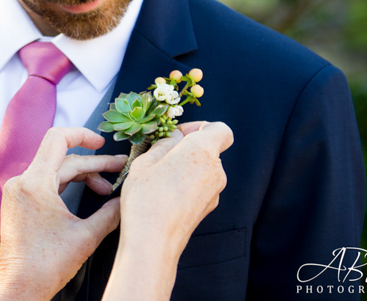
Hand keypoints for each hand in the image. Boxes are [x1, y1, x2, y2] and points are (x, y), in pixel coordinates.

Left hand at [0, 127, 126, 300]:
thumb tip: (127, 200)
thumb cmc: (45, 265)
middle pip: (62, 159)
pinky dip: (67, 184)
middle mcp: (22, 182)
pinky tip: (88, 193)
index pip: (57, 139)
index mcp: (35, 183)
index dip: (82, 135)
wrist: (19, 285)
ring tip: (107, 189)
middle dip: (93, 164)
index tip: (101, 142)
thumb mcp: (86, 237)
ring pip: (55, 170)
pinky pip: (46, 182)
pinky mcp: (20, 201)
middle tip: (118, 169)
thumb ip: (110, 213)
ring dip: (82, 176)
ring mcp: (19, 191)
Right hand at [105, 121, 233, 300]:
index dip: (201, 126)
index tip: (178, 134)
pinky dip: (187, 184)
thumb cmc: (147, 199)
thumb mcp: (145, 161)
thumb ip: (164, 143)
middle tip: (161, 154)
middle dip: (187, 148)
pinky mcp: (209, 207)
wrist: (154, 241)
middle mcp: (215, 170)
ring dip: (185, 167)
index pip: (221, 129)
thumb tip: (175, 137)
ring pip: (203, 168)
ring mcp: (215, 191)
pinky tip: (164, 193)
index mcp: (202, 151)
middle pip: (209, 149)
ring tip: (158, 177)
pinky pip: (201, 186)